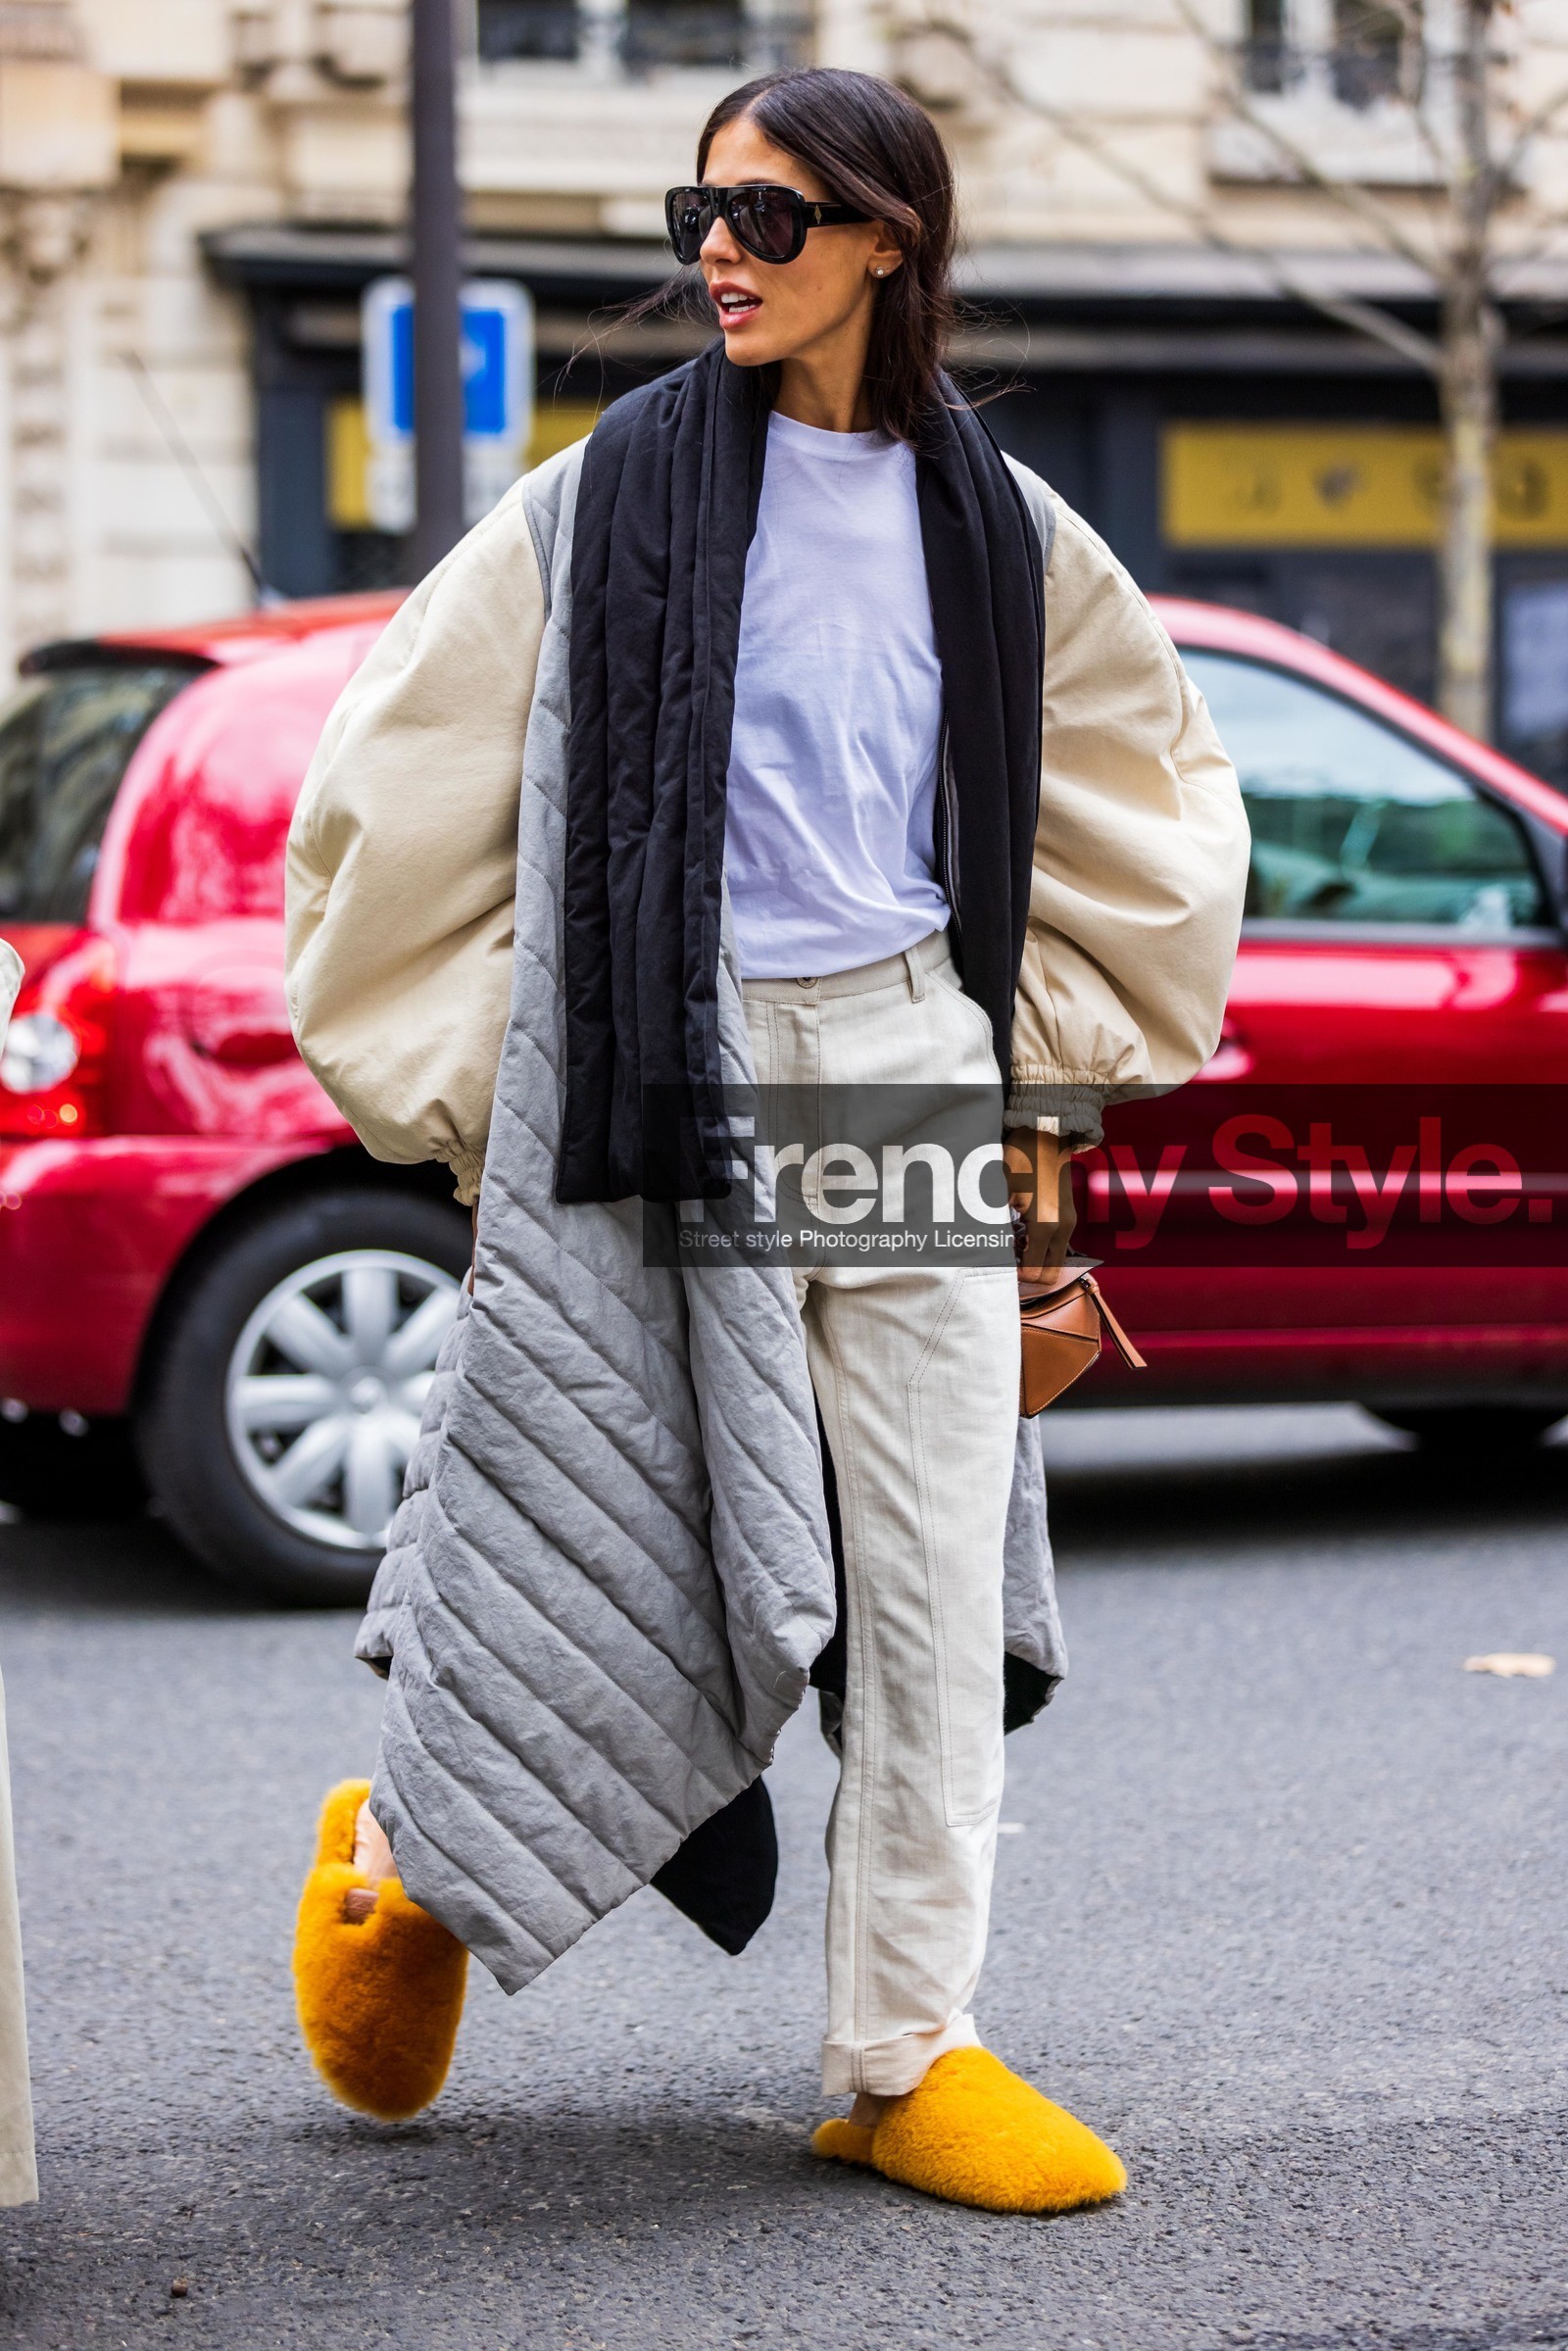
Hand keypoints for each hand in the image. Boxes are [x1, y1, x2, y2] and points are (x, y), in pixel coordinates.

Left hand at [1004, 1128, 1076, 1274]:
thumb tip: (982, 1248)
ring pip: (1053, 1261)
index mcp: (1045, 1226)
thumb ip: (992, 1223)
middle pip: (1049, 1275)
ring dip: (1032, 1259)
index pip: (1033, 1273)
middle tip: (1004, 1261)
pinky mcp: (1069, 1216)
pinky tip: (1020, 1231)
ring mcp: (1069, 1223)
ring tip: (1009, 1244)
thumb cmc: (1020, 1157)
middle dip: (1026, 1273)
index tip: (995, 1265)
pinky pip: (1056, 1246)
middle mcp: (1062, 1229)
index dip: (1012, 1276)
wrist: (1047, 1133)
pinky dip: (1039, 1247)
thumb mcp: (998, 1189)